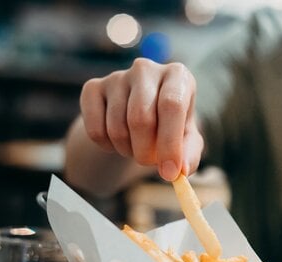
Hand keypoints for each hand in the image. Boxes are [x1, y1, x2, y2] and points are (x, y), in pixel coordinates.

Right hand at [79, 58, 202, 180]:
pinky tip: (117, 140)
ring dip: (127, 151)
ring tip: (136, 147)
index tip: (170, 172)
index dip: (170, 143)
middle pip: (140, 118)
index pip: (171, 105)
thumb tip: (182, 171)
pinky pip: (95, 130)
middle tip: (149, 162)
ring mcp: (117, 76)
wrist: (137, 117)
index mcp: (177, 75)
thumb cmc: (169, 128)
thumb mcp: (186, 142)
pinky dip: (107, 147)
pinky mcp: (92, 88)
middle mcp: (146, 69)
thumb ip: (189, 156)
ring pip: (117, 128)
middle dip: (145, 152)